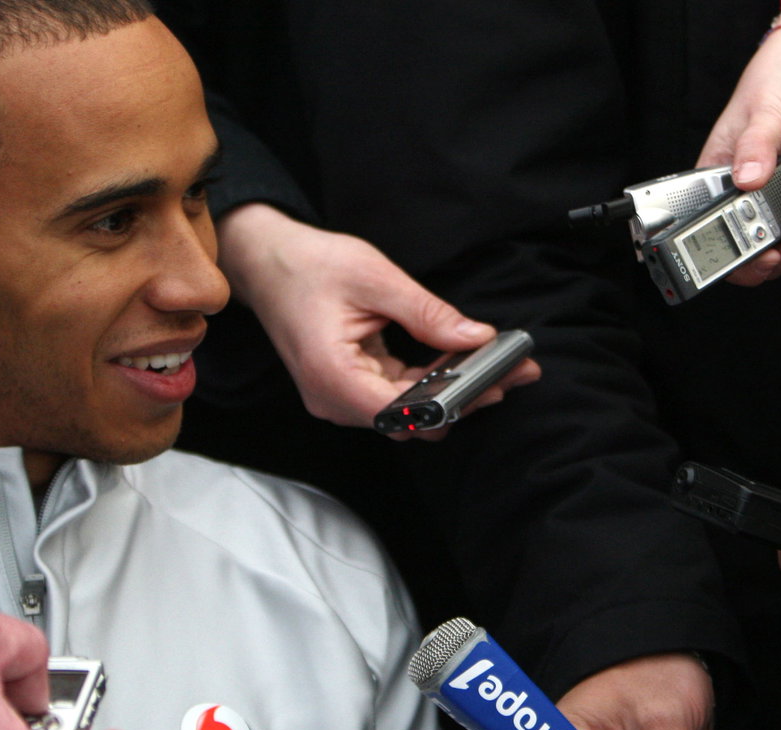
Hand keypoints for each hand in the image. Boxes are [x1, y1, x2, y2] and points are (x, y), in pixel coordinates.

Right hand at [217, 204, 539, 437]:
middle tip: (514, 372)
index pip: (402, 411)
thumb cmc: (309, 265)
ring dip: (450, 390)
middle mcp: (332, 398)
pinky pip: (396, 395)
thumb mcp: (375, 278)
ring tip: (498, 366)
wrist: (265, 260)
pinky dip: (429, 381)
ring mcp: (338, 397)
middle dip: (463, 398)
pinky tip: (461, 361)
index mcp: (332, 375)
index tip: (493, 385)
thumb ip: (427, 313)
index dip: (452, 403)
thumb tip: (476, 337)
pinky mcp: (348, 387)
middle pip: (409, 419)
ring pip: (406, 410)